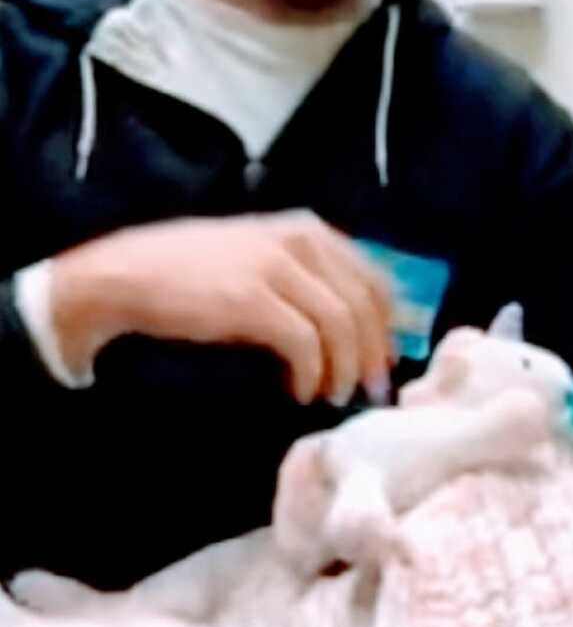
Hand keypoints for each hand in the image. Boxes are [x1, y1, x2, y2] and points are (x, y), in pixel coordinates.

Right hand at [51, 210, 392, 404]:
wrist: (132, 273)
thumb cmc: (198, 271)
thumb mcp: (262, 255)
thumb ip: (307, 276)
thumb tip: (355, 325)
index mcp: (308, 229)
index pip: (374, 278)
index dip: (387, 325)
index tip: (385, 362)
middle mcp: (300, 240)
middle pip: (364, 303)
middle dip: (373, 354)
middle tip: (370, 392)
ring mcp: (275, 267)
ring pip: (341, 325)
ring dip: (344, 369)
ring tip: (334, 397)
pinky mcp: (251, 300)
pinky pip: (304, 344)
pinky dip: (311, 374)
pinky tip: (301, 392)